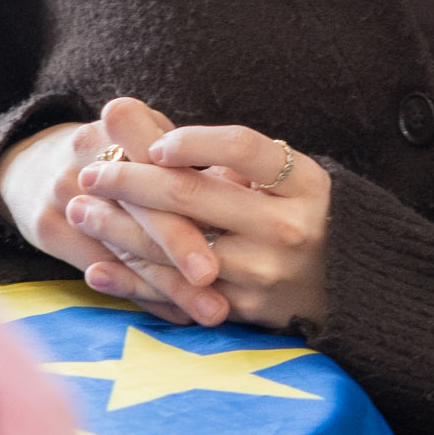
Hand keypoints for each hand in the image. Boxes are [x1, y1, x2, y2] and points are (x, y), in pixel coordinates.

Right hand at [1, 100, 219, 322]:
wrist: (37, 161)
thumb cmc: (121, 153)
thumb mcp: (151, 138)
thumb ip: (197, 162)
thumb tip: (247, 187)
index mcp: (123, 120)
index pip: (165, 163)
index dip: (196, 195)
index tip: (230, 229)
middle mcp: (88, 153)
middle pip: (142, 206)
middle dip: (181, 247)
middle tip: (217, 281)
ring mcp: (61, 191)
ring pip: (124, 247)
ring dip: (171, 286)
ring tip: (213, 311)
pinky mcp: (44, 225)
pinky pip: (101, 268)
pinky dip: (145, 295)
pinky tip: (179, 314)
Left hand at [72, 123, 332, 329]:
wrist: (351, 290)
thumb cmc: (305, 216)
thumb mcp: (289, 176)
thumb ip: (230, 153)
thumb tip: (144, 123)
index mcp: (303, 184)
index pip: (242, 148)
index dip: (191, 141)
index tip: (153, 141)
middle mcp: (285, 228)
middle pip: (193, 195)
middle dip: (130, 180)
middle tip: (90, 172)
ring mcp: (264, 274)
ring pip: (175, 248)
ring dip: (118, 228)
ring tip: (82, 209)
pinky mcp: (244, 311)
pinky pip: (177, 295)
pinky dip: (133, 282)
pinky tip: (97, 269)